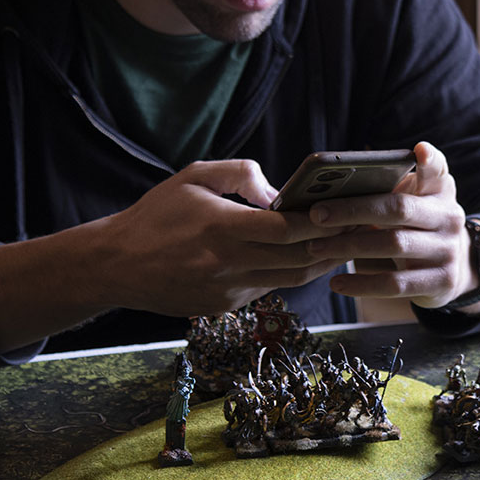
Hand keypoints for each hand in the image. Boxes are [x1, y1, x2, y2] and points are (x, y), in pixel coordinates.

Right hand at [100, 160, 349, 314]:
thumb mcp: (194, 177)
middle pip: (299, 259)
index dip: (323, 222)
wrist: (115, 265)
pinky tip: (308, 257)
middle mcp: (228, 264)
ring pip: (291, 279)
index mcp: (222, 228)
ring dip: (321, 263)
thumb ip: (240, 173)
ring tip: (346, 243)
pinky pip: (269, 288)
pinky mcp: (225, 306)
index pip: (288, 229)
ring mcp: (228, 290)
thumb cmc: (156, 214)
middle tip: (364, 228)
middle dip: (335, 244)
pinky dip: (292, 273)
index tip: (349, 209)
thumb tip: (280, 190)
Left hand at [310, 142, 479, 311]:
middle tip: (316, 213)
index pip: (438, 171)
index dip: (430, 160)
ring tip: (315, 247)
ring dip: (349, 246)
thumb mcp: (417, 202)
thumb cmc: (419, 227)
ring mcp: (447, 250)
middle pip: (399, 209)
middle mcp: (449, 218)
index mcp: (440, 192)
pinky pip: (394, 284)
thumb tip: (332, 188)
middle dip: (354, 210)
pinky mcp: (440, 281)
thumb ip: (390, 189)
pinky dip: (361, 284)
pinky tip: (336, 283)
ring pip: (393, 245)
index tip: (419, 150)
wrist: (456, 269)